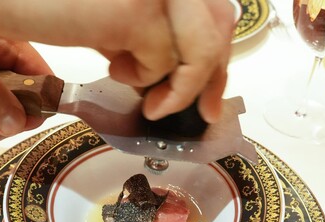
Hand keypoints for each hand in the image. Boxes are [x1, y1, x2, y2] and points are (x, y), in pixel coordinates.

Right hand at [0, 0, 236, 122]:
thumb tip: (172, 63)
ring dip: (180, 87)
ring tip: (149, 98)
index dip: (219, 52)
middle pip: (219, 24)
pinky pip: (165, 64)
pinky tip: (115, 72)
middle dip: (212, 75)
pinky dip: (146, 82)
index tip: (212, 90)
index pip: (214, 9)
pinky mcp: (133, 12)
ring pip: (201, 49)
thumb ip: (143, 26)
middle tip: (203, 109)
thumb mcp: (105, 11)